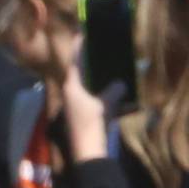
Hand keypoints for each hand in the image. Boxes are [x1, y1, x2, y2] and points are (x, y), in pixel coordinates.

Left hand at [61, 42, 124, 162]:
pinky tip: (104, 91)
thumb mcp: (105, 103)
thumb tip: (120, 84)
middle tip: (93, 50)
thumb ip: (113, 90)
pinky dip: (94, 93)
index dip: (77, 48)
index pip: (74, 63)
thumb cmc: (92, 124)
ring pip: (81, 88)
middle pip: (77, 75)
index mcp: (71, 89)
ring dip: (90, 79)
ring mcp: (72, 109)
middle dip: (85, 63)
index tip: (79, 34)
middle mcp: (68, 97)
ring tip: (101, 68)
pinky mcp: (78, 118)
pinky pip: (87, 99)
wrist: (87, 153)